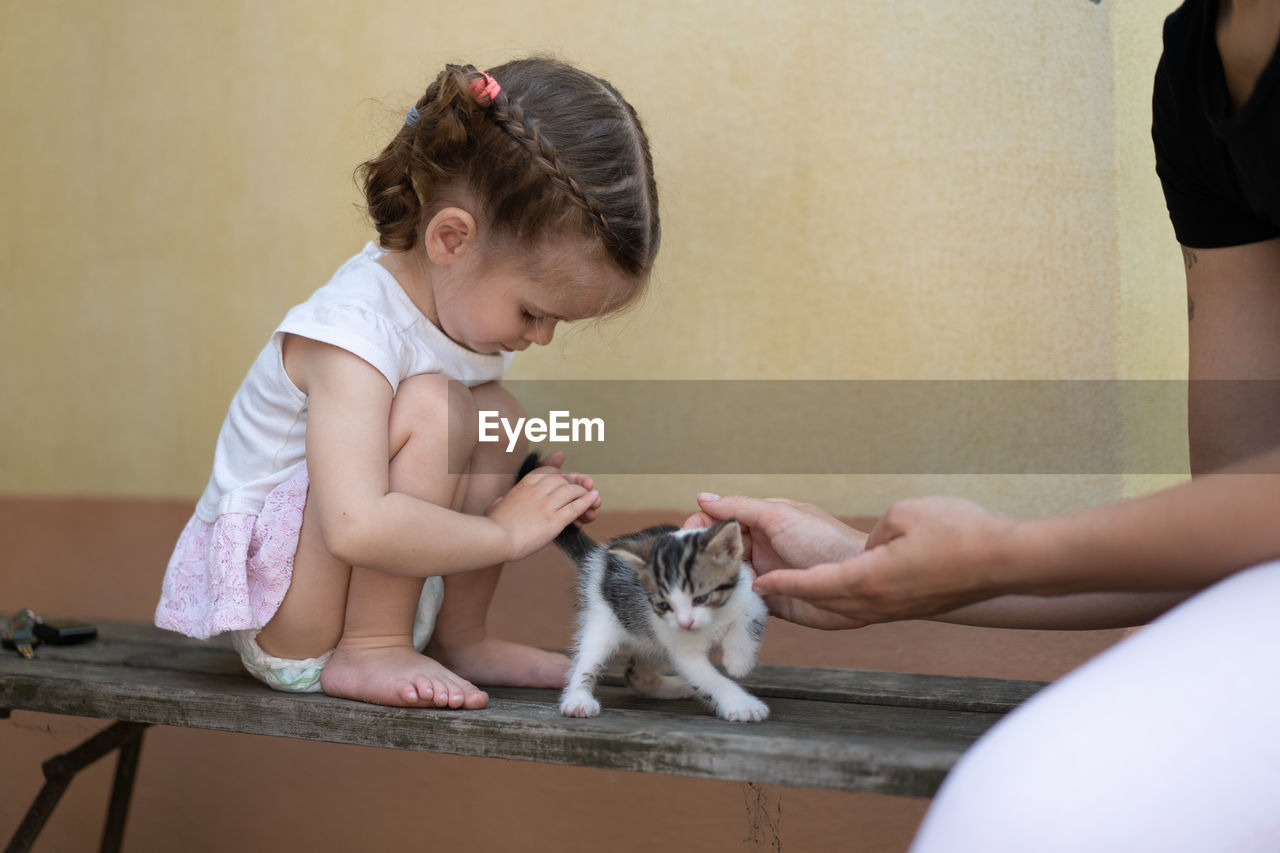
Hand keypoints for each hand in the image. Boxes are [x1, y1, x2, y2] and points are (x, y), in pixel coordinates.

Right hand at [486, 462, 598, 561]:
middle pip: (564, 480)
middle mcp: (538, 490)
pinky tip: (594, 502)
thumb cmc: (492, 526)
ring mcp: (546, 505)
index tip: (568, 481)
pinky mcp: (554, 520)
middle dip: (577, 484)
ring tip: (592, 500)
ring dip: (584, 494)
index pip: (549, 472)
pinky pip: (575, 507)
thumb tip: (500, 502)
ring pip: (573, 491)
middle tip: (585, 490)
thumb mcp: (495, 506)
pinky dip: (587, 503)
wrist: (494, 539)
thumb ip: (501, 502)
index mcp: (525, 484)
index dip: (562, 475)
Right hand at [685, 494, 868, 629]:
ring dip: (708, 584)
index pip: (719, 522)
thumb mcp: (780, 516)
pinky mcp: (769, 604)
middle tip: (680, 571)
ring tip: (690, 592)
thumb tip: (703, 497)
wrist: (862, 582)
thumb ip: (740, 508)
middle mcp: (759, 548)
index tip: (681, 541)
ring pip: (724, 579)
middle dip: (697, 560)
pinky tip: (710, 609)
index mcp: (761, 522)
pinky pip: (740, 605)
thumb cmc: (826, 541)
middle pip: (716, 552)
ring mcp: (763, 576)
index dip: (698, 529)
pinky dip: (725, 606)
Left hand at [752, 496, 1021, 626]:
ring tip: (791, 590)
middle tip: (765, 587)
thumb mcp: (904, 516)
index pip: (815, 584)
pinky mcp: (912, 606)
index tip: (760, 583)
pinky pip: (866, 607)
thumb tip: (871, 548)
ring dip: (815, 600)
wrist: (1009, 561)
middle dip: (790, 596)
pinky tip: (838, 591)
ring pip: (844, 608)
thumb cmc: (961, 532)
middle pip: (823, 603)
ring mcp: (897, 609)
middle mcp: (879, 602)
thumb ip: (876, 532)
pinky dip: (841, 600)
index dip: (785, 582)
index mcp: (870, 580)